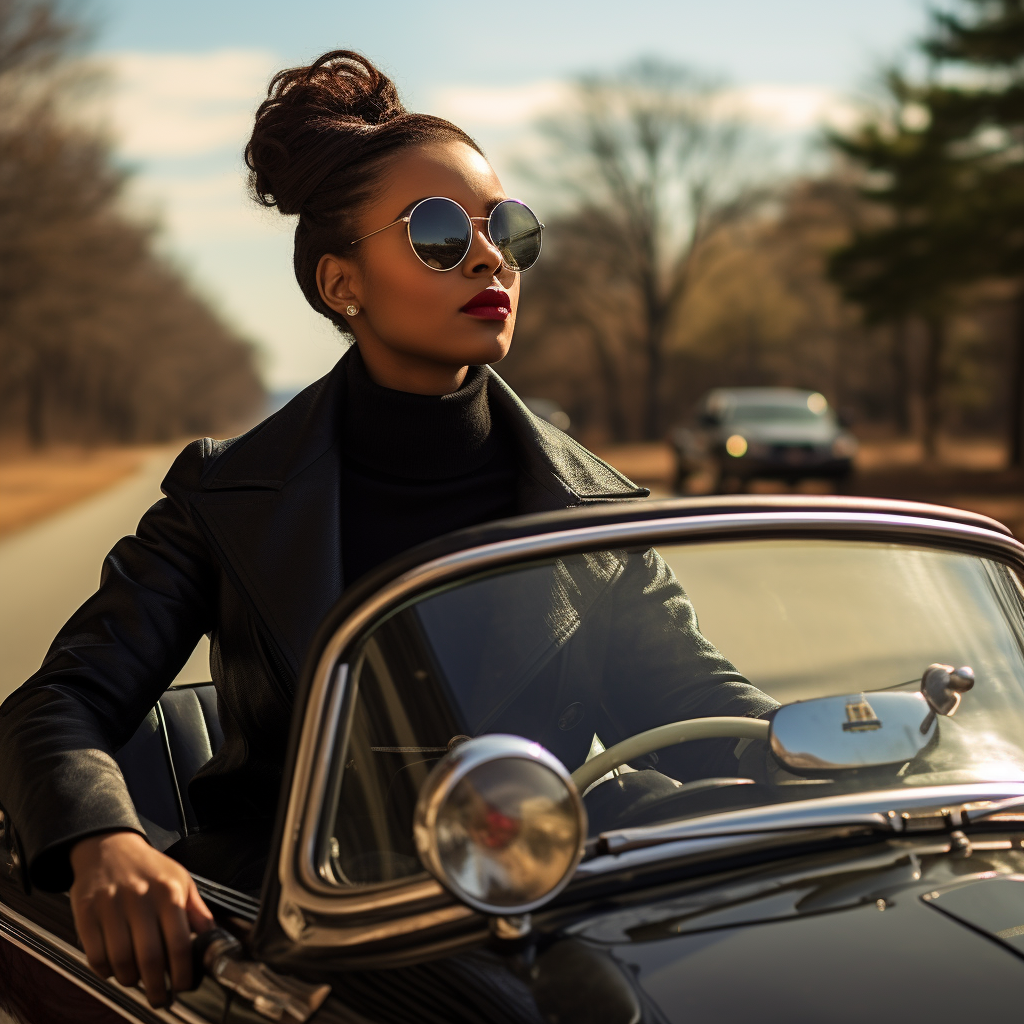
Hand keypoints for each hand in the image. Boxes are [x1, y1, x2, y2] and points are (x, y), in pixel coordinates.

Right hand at [69, 831, 214, 1006]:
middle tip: (162, 998)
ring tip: (139, 980)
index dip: (183, 973)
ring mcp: (111, 906)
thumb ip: (197, 910)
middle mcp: (140, 898)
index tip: (184, 986)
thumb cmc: (148, 867)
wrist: (108, 846)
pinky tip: (116, 967)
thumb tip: (213, 938)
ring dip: (131, 980)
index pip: (179, 943)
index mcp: (169, 891)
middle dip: (157, 987)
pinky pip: (95, 956)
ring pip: (121, 960)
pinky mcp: (86, 913)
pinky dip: (106, 971)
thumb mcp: (181, 879)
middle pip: (149, 958)